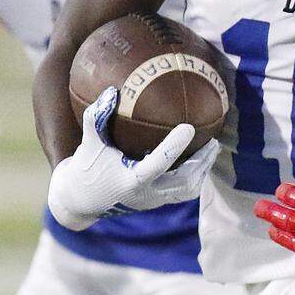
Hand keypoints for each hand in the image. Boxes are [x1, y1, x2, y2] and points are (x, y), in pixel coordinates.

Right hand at [47, 87, 218, 230]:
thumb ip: (96, 118)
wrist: (80, 202)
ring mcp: (153, 202)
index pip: (157, 164)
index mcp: (130, 181)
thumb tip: (110, 91)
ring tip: (212, 149)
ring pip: (188, 190)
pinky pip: (183, 192)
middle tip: (213, 140)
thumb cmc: (85, 169)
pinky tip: (201, 159)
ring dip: (202, 170)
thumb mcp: (89, 144)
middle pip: (184, 181)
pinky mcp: (157, 203)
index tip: (189, 127)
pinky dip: (195, 176)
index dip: (174, 146)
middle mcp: (146, 195)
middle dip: (202, 162)